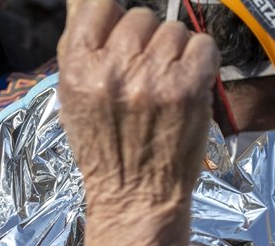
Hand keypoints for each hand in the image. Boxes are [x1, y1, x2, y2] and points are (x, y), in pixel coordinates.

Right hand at [57, 0, 218, 245]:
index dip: (112, 18)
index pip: (99, 4)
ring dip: (172, 53)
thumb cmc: (103, 149)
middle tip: (141, 76)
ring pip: (173, 30)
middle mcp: (113, 70)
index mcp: (77, 69)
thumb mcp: (73, 97)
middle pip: (140, 16)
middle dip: (144, 41)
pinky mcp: (188, 87)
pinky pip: (201, 44)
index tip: (117, 38)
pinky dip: (197, 62)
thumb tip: (84, 1)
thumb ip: (79, 45)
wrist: (135, 198)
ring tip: (161, 87)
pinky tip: (183, 88)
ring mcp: (153, 78)